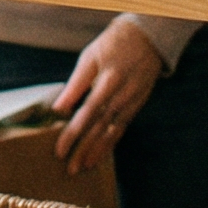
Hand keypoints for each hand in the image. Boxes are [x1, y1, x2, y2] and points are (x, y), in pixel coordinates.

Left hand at [50, 20, 164, 173]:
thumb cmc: (113, 45)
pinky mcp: (137, 105)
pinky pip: (122, 128)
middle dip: (84, 150)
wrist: (148, 38)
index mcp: (109, 82)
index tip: (60, 150)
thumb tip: (59, 107)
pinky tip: (100, 155)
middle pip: (99, 128)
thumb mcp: (90, 57)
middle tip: (70, 169)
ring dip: (97, 151)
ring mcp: (131, 102)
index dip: (73, 134)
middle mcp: (122, 96)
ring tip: (83, 167)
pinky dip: (111, 143)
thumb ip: (76, 84)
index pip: (87, 114)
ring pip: (112, 132)